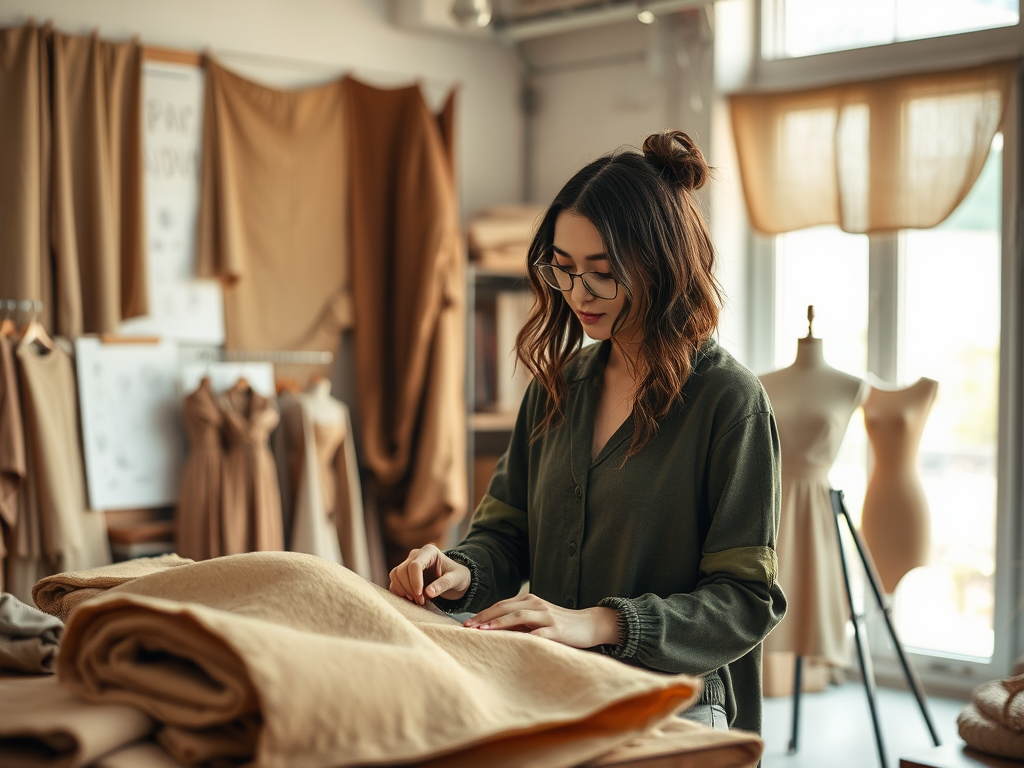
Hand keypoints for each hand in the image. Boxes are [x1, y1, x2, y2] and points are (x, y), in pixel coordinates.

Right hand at [389, 544, 470, 605]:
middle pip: (402, 570)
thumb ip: (443, 584)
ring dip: (403, 590)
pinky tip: (410, 599)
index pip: (415, 565)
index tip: (421, 595)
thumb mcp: (456, 579)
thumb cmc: (457, 576)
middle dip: (409, 588)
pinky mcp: (404, 574)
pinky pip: (394, 582)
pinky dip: (399, 592)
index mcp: (430, 551)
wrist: (454, 579)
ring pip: (395, 575)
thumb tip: (428, 592)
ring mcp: (408, 563)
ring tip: (417, 600)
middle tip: (421, 601)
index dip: (415, 581)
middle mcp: (416, 555)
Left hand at [463, 593, 618, 648]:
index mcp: (529, 600)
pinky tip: (509, 643)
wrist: (589, 624)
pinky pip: (537, 633)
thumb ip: (519, 622)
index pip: (501, 605)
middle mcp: (535, 604)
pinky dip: (522, 637)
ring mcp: (546, 616)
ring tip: (482, 631)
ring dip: (497, 623)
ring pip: (517, 617)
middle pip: (504, 608)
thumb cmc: (559, 624)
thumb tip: (493, 630)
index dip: (483, 614)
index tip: (467, 624)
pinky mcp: (556, 629)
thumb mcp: (537, 619)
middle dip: (484, 617)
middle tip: (467, 627)